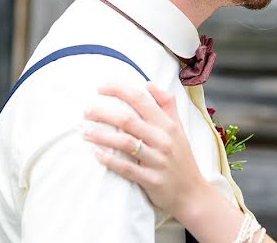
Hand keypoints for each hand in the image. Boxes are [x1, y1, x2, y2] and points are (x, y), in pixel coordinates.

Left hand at [83, 82, 208, 219]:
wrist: (192, 192)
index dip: (119, 90)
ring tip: (84, 132)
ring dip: (102, 136)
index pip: (141, 100)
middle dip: (104, 113)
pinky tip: (96, 154)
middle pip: (128, 120)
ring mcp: (157, 160)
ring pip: (125, 143)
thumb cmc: (182, 157)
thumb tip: (149, 83)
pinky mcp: (151, 179)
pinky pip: (127, 168)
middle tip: (86, 111)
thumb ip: (166, 104)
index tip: (100, 87)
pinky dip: (110, 160)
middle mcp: (163, 139)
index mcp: (168, 124)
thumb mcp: (179, 127)